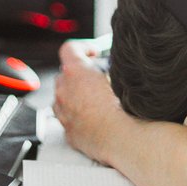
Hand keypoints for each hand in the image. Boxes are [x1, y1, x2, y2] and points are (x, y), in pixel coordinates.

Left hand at [53, 41, 133, 164]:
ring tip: (96, 101)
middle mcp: (63, 91)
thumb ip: (108, 67)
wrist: (122, 138)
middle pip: (65, 74)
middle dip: (79, 74)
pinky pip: (69, 119)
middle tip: (97, 78)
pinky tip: (95, 119)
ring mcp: (63, 113)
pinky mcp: (68, 132)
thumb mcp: (119, 76)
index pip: (69, 49)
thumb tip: (109, 66)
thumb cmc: (123, 108)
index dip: (82, 47)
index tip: (94, 53)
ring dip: (76, 96)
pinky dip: (78, 116)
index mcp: (74, 72)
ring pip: (64, 98)